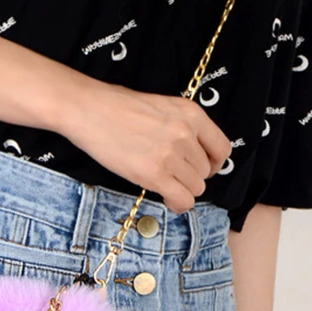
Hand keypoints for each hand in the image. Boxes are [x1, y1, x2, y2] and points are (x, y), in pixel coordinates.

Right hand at [60, 82, 232, 214]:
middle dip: (190, 177)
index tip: (199, 168)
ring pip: (195, 188)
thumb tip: (191, 153)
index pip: (222, 148)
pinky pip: (182, 200)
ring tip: (164, 185)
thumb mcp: (161, 106)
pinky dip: (177, 204)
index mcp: (191, 114)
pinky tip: (166, 198)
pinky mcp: (154, 174)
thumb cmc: (116, 106)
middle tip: (171, 176)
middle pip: (205, 172)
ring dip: (181, 190)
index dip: (212, 163)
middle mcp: (186, 134)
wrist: (89, 110)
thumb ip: (181, 126)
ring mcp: (171, 155)